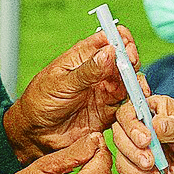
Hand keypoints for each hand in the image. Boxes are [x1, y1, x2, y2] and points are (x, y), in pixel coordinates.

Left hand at [4, 28, 140, 162]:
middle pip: (123, 60)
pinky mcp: (109, 111)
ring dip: (136, 81)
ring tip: (137, 84)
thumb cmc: (41, 101)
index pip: (107, 40)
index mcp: (83, 57)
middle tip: (131, 62)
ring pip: (129, 81)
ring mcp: (105, 91)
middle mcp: (97, 72)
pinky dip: (136, 102)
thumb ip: (87, 71)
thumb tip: (109, 52)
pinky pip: (128, 105)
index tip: (124, 43)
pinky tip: (137, 101)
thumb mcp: (61, 83)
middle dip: (131, 59)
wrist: (36, 134)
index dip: (119, 39)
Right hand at [112, 95, 173, 173]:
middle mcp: (142, 132)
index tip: (146, 139)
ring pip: (120, 162)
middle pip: (118, 137)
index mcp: (154, 112)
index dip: (131, 125)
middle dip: (132, 152)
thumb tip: (153, 126)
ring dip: (135, 172)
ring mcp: (140, 155)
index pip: (128, 112)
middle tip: (151, 162)